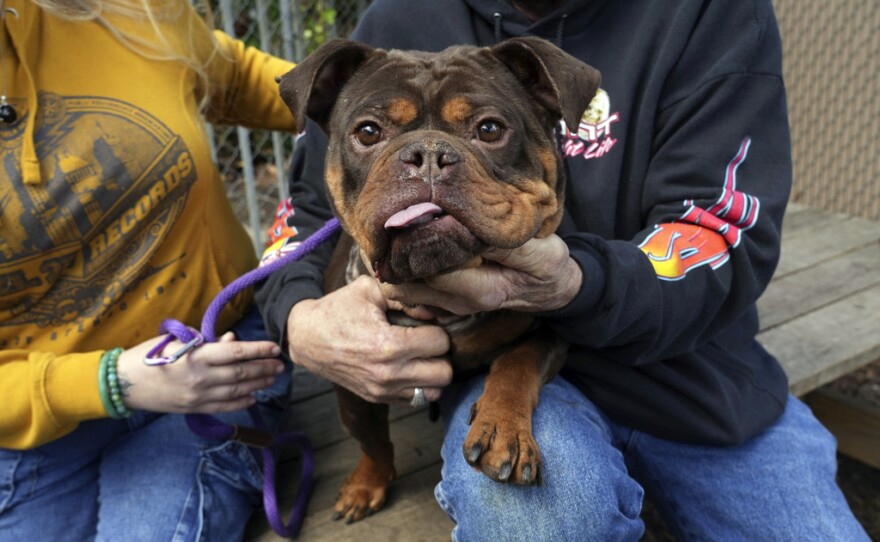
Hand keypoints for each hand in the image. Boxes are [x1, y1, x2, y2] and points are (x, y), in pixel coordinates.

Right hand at [116, 332, 284, 412]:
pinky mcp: (194, 409)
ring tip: (272, 378)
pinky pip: (224, 407)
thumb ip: (207, 341)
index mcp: (197, 356)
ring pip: (237, 391)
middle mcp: (201, 377)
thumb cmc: (150, 355)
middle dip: (264, 368)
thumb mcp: (177, 341)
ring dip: (258, 384)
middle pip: (241, 373)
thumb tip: (232, 340)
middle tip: (280, 365)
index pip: (236, 352)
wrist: (124, 383)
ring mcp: (198, 396)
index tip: (274, 348)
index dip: (259, 350)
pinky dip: (241, 403)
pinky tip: (254, 397)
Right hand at [286, 275, 451, 403]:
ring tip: (421, 356)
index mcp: (388, 345)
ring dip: (432, 373)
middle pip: (444, 373)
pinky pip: (415, 399)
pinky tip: (408, 367)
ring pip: (434, 392)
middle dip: (441, 354)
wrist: (307, 338)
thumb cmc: (338, 309)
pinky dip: (418, 385)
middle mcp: (388, 373)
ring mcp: (383, 390)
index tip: (425, 324)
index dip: (437, 329)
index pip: (440, 343)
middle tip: (428, 342)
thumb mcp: (369, 290)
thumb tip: (435, 311)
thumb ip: (406, 297)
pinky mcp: (377, 399)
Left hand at [380, 234, 581, 314]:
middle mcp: (461, 303)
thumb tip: (470, 229)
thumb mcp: (541, 253)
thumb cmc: (548, 265)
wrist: (553, 287)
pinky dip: (404, 271)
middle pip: (411, 284)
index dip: (419, 246)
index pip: (435, 272)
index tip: (414, 216)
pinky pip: (412, 289)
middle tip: (389, 222)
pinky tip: (404, 246)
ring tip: (394, 231)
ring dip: (397, 264)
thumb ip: (507, 245)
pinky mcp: (447, 299)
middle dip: (397, 257)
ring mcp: (452, 304)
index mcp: (483, 291)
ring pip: (406, 289)